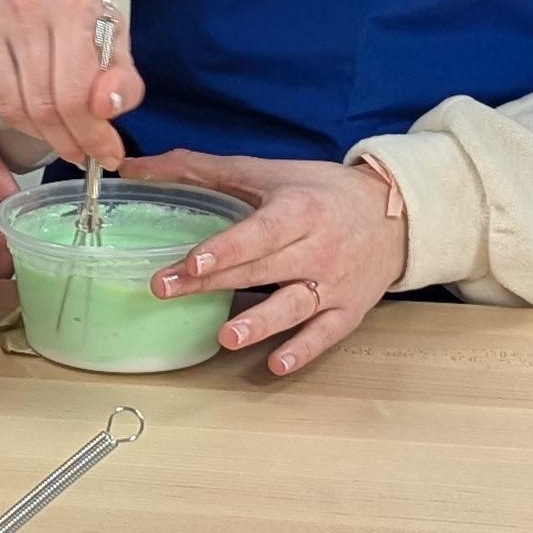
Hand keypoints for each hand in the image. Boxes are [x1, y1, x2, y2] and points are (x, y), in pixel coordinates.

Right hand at [0, 0, 136, 165]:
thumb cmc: (83, 18)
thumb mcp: (117, 43)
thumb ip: (123, 81)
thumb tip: (105, 110)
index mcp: (72, 7)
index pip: (75, 92)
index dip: (91, 134)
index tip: (106, 154)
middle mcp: (26, 9)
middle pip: (43, 104)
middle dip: (68, 140)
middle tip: (84, 154)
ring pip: (14, 107)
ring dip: (43, 135)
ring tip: (63, 139)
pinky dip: (19, 121)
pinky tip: (38, 121)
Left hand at [127, 146, 410, 377]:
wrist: (395, 215)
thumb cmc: (322, 193)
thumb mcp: (268, 172)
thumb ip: (202, 170)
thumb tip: (137, 168)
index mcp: (299, 210)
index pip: (260, 231)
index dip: (228, 246)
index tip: (193, 259)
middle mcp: (318, 248)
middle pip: (262, 268)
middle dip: (215, 281)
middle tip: (168, 291)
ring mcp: (334, 283)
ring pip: (294, 305)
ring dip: (261, 323)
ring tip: (227, 338)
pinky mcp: (347, 310)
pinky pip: (325, 334)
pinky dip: (303, 350)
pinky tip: (277, 364)